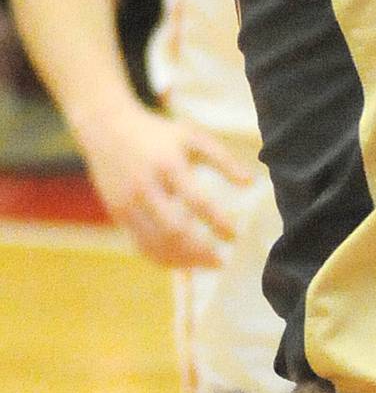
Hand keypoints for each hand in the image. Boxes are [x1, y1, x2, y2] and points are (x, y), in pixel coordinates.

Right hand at [77, 100, 251, 268]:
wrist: (108, 129)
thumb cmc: (159, 134)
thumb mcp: (192, 137)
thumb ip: (222, 159)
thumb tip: (250, 183)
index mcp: (169, 165)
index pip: (197, 201)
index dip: (218, 221)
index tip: (236, 235)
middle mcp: (146, 188)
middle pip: (174, 231)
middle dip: (200, 251)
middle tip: (223, 261)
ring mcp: (128, 204)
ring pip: (156, 245)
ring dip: (183, 261)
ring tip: (207, 264)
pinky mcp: (118, 215)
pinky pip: (142, 246)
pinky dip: (163, 258)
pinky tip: (183, 261)